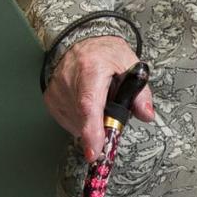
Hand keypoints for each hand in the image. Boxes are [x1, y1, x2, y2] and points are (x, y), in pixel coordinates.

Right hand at [45, 34, 155, 161]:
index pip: (89, 105)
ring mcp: (57, 91)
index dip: (91, 132)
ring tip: (98, 100)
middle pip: (85, 119)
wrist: (82, 42)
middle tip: (111, 108)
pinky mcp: (50, 99)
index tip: (93, 153)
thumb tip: (146, 115)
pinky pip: (69, 122)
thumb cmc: (106, 54)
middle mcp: (69, 79)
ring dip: (92, 121)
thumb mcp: (131, 65)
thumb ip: (140, 92)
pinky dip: (81, 120)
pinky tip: (86, 105)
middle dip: (103, 125)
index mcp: (91, 68)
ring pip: (77, 124)